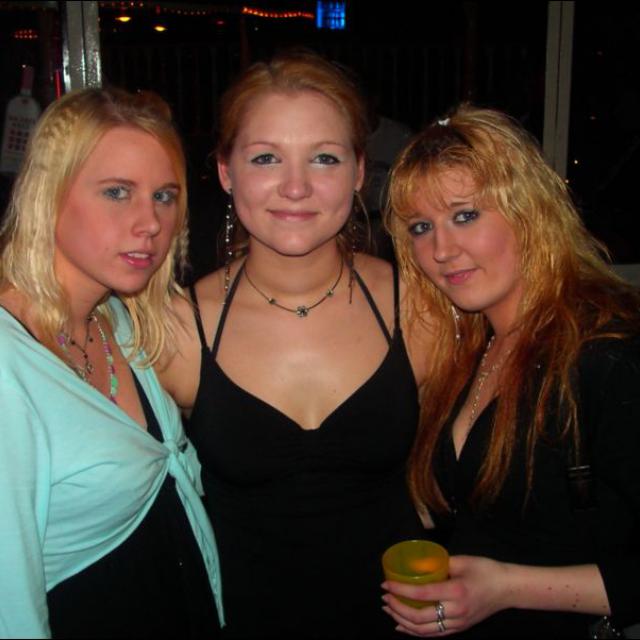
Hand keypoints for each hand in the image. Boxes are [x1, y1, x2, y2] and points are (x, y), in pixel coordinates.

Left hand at [381, 555, 509, 635]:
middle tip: (384, 597)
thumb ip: (439, 563)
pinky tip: (403, 626)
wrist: (507, 589)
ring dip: (402, 621)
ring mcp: (458, 624)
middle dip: (396, 607)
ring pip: (423, 631)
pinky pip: (433, 634)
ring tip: (388, 610)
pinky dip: (415, 632)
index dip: (400, 590)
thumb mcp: (461, 560)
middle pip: (418, 617)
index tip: (386, 584)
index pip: (421, 594)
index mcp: (455, 592)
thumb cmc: (485, 570)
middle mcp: (456, 612)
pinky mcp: (459, 629)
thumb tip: (417, 564)